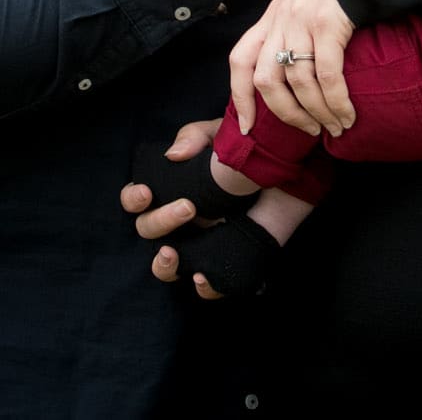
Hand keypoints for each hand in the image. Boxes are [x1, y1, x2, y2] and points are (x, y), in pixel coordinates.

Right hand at [120, 119, 227, 300]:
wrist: (287, 174)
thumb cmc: (245, 153)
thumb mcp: (220, 135)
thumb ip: (195, 137)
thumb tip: (173, 155)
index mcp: (170, 190)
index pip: (136, 200)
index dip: (134, 199)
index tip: (148, 192)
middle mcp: (179, 221)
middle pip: (149, 230)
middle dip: (161, 221)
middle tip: (189, 206)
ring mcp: (200, 244)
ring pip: (165, 267)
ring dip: (162, 264)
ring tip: (173, 253)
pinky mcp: (226, 262)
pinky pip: (208, 285)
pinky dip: (203, 286)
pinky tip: (202, 275)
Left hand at [230, 0, 355, 136]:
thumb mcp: (303, 5)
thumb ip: (294, 33)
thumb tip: (297, 78)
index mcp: (270, 18)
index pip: (240, 61)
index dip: (239, 98)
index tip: (246, 128)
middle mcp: (279, 20)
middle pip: (265, 80)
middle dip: (285, 114)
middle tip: (307, 132)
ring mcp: (301, 21)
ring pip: (298, 82)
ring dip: (317, 113)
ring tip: (336, 127)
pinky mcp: (327, 23)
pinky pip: (326, 74)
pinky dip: (336, 101)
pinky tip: (347, 113)